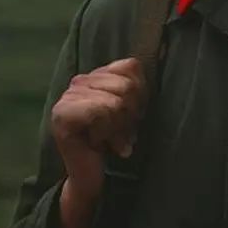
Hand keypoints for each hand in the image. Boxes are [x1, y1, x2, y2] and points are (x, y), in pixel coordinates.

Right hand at [51, 57, 146, 201]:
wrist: (90, 176)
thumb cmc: (114, 140)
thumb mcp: (132, 109)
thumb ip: (140, 83)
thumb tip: (165, 51)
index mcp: (97, 74)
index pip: (132, 66)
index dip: (140, 95)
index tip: (131, 117)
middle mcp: (79, 80)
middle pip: (126, 85)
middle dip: (129, 114)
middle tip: (120, 131)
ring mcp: (68, 96)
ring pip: (116, 100)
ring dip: (118, 127)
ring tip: (111, 138)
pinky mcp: (62, 115)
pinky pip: (100, 111)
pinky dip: (107, 131)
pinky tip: (100, 143)